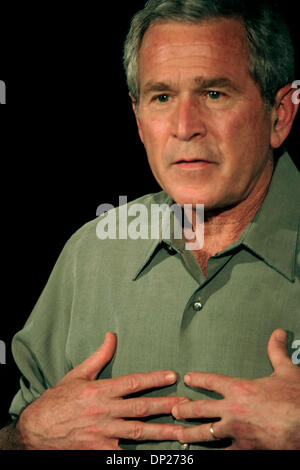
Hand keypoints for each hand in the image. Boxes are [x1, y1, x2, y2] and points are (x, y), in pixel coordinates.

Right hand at [17, 332, 186, 449]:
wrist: (36, 429)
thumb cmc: (58, 400)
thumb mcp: (77, 374)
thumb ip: (99, 356)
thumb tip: (112, 335)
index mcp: (99, 390)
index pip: (133, 382)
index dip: (154, 378)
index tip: (172, 375)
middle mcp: (104, 411)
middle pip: (141, 408)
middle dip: (166, 406)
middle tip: (186, 405)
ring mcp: (102, 433)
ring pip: (138, 432)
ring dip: (161, 432)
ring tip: (182, 431)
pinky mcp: (98, 450)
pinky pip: (123, 452)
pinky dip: (139, 453)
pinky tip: (156, 452)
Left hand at [172, 329, 299, 449]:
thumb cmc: (296, 399)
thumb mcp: (286, 371)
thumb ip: (276, 352)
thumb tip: (277, 334)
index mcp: (240, 389)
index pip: (212, 381)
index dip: (198, 379)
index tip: (188, 378)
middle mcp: (233, 410)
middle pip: (200, 409)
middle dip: (184, 409)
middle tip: (174, 409)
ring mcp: (237, 431)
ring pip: (206, 434)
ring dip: (190, 434)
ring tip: (180, 435)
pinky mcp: (245, 448)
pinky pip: (225, 452)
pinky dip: (214, 453)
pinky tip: (206, 454)